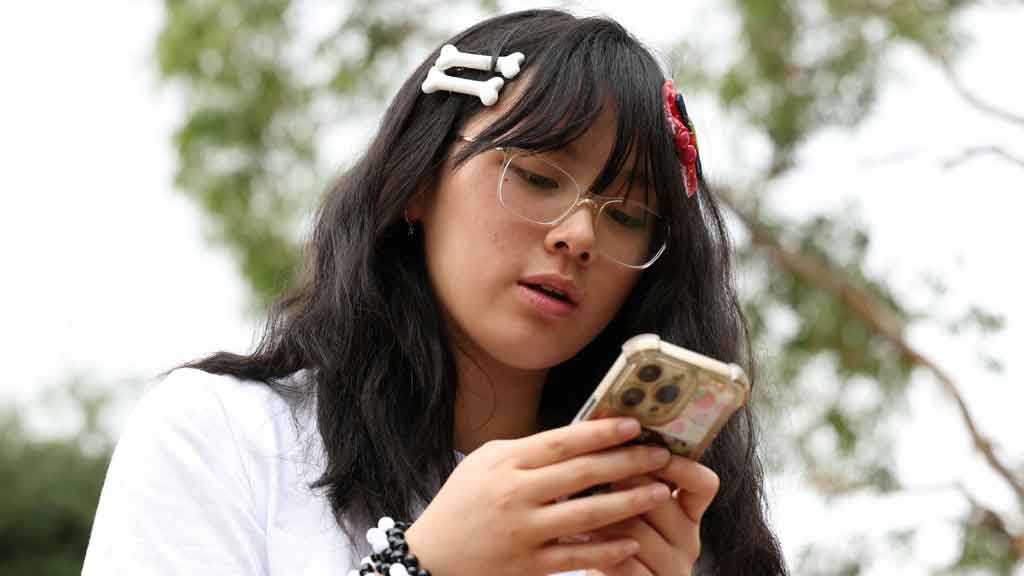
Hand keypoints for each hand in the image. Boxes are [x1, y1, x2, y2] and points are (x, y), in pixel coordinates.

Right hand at [404, 418, 675, 575]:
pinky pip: (575, 556)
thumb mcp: (485, 463)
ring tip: (659, 492)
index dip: (600, 432)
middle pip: (581, 473)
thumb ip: (528, 450)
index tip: (634, 425)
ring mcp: (523, 532)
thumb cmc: (462, 503)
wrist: (430, 559)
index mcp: (505, 463)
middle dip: (627, 462)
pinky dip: (606, 550)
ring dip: (628, 502)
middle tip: (661, 454)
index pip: (561, 441)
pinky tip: (632, 541)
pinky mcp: (528, 565)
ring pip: (586, 515)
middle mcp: (515, 494)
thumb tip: (578, 436)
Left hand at [589, 456, 719, 575]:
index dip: (682, 465)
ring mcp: (671, 568)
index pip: (704, 484)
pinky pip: (625, 564)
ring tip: (576, 505)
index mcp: (687, 513)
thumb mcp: (628, 506)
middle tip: (597, 470)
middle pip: (663, 501)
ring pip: (638, 532)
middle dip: (626, 483)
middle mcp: (687, 541)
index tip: (654, 449)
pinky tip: (577, 539)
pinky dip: (598, 549)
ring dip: (604, 517)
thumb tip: (607, 424)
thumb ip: (629, 475)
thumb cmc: (613, 538)